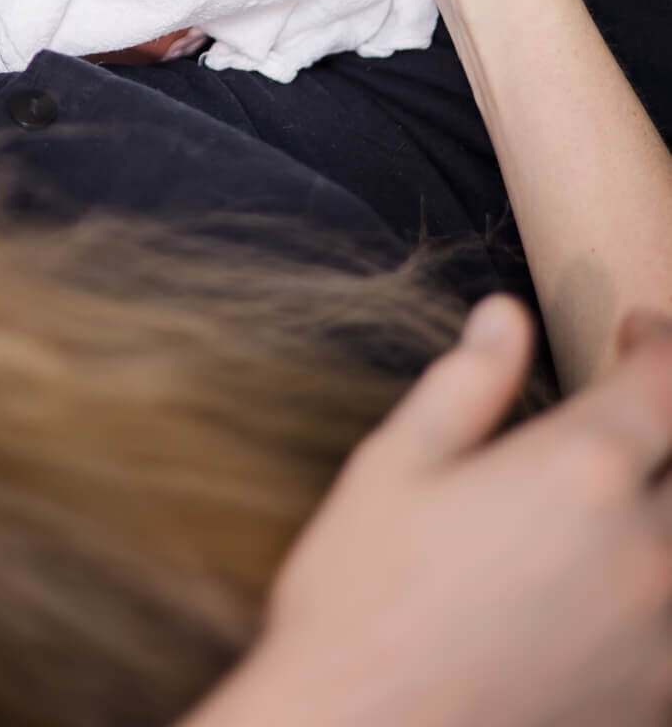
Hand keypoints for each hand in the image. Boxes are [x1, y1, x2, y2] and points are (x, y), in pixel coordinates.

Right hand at [196, 300, 671, 726]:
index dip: (659, 341)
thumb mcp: (395, 469)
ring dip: (663, 513)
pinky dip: (656, 594)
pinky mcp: (655, 706)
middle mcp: (643, 549)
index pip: (665, 380)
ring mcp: (663, 639)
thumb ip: (466, 386)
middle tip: (638, 416)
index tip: (636, 332)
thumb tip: (506, 315)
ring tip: (624, 503)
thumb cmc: (361, 604)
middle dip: (668, 424)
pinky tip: (614, 589)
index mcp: (581, 469)